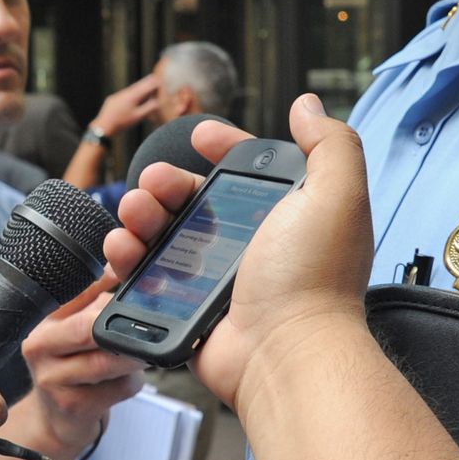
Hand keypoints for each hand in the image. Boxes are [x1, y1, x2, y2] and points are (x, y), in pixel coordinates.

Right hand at [19, 280, 147, 454]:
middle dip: (126, 326)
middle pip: (90, 327)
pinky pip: (118, 387)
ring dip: (136, 355)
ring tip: (147, 352)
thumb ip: (100, 294)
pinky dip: (133, 382)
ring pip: (108, 359)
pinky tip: (127, 380)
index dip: (115, 290)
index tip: (143, 289)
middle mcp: (39, 345)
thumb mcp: (78, 325)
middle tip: (155, 325)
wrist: (55, 418)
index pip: (82, 292)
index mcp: (44, 318)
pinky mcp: (73, 407)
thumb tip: (131, 261)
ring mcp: (52, 379)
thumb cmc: (72, 365)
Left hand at [89, 72, 162, 138]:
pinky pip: (125, 94)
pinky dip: (132, 95)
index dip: (155, 83)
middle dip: (148, 84)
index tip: (161, 81)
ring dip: (140, 89)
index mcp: (133, 95)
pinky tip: (133, 100)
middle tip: (155, 81)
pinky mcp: (112, 99)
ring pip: (132, 89)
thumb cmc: (121, 123)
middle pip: (139, 85)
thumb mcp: (138, 116)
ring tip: (146, 90)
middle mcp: (125, 92)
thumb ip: (149, 108)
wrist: (104, 126)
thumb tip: (158, 102)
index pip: (147, 85)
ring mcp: (118, 95)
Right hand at [105, 97, 371, 411]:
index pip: (249, 170)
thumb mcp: (336, 196)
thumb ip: (330, 144)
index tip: (201, 134)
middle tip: (154, 184)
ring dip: (140, 215)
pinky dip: (128, 258)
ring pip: (164, 233)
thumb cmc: (312, 279)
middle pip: (195, 198)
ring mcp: (217, 279)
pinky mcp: (187, 309)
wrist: (285, 354)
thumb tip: (308, 105)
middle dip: (167, 181)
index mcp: (284, 215)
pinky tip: (123, 249)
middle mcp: (252, 245)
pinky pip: (147, 276)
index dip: (224, 146)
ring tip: (133, 215)